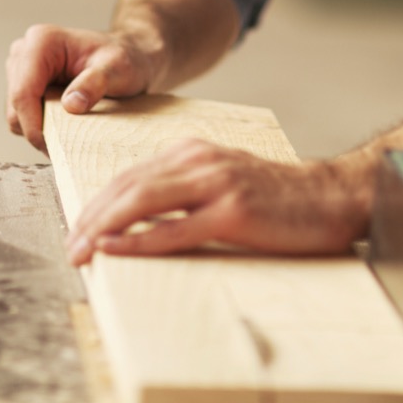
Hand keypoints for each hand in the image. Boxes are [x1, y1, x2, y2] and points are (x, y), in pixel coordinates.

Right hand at [4, 24, 155, 150]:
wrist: (129, 57)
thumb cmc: (125, 59)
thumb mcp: (118, 69)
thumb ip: (95, 84)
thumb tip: (71, 105)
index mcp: (42, 42)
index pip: (23, 92)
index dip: (33, 124)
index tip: (53, 147)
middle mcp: (25, 51)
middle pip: (16, 105)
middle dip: (37, 129)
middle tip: (68, 145)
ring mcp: (21, 67)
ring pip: (15, 113)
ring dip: (38, 128)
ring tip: (69, 132)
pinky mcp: (23, 83)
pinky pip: (21, 115)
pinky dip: (39, 125)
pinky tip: (63, 123)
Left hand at [64, 139, 372, 264]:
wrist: (333, 196)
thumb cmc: (281, 199)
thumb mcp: (225, 181)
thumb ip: (186, 190)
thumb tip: (142, 220)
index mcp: (193, 151)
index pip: (130, 176)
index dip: (97, 203)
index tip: (76, 228)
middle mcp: (199, 161)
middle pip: (126, 186)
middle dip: (89, 217)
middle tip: (68, 245)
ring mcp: (216, 184)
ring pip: (141, 201)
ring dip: (102, 228)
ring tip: (80, 250)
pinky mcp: (232, 213)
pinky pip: (174, 228)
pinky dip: (138, 239)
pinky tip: (115, 249)